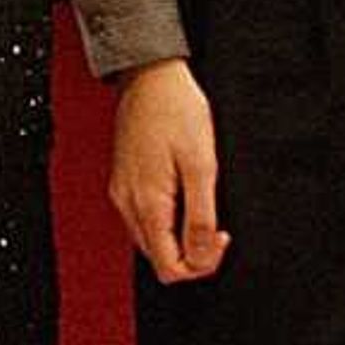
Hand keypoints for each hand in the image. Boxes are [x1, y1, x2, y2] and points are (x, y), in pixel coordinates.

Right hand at [111, 57, 227, 282]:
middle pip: (158, 258)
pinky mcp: (123, 181)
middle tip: (217, 226)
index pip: (169, 267)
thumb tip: (202, 258)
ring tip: (203, 207)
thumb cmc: (176, 111)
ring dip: (179, 237)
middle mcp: (127, 203)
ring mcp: (122, 192)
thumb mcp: (201, 166)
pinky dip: (166, 220)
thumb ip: (201, 218)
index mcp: (147, 203)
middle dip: (192, 254)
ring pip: (150, 240)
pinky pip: (143, 218)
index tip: (222, 237)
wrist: (150, 77)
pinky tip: (184, 197)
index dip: (202, 264)